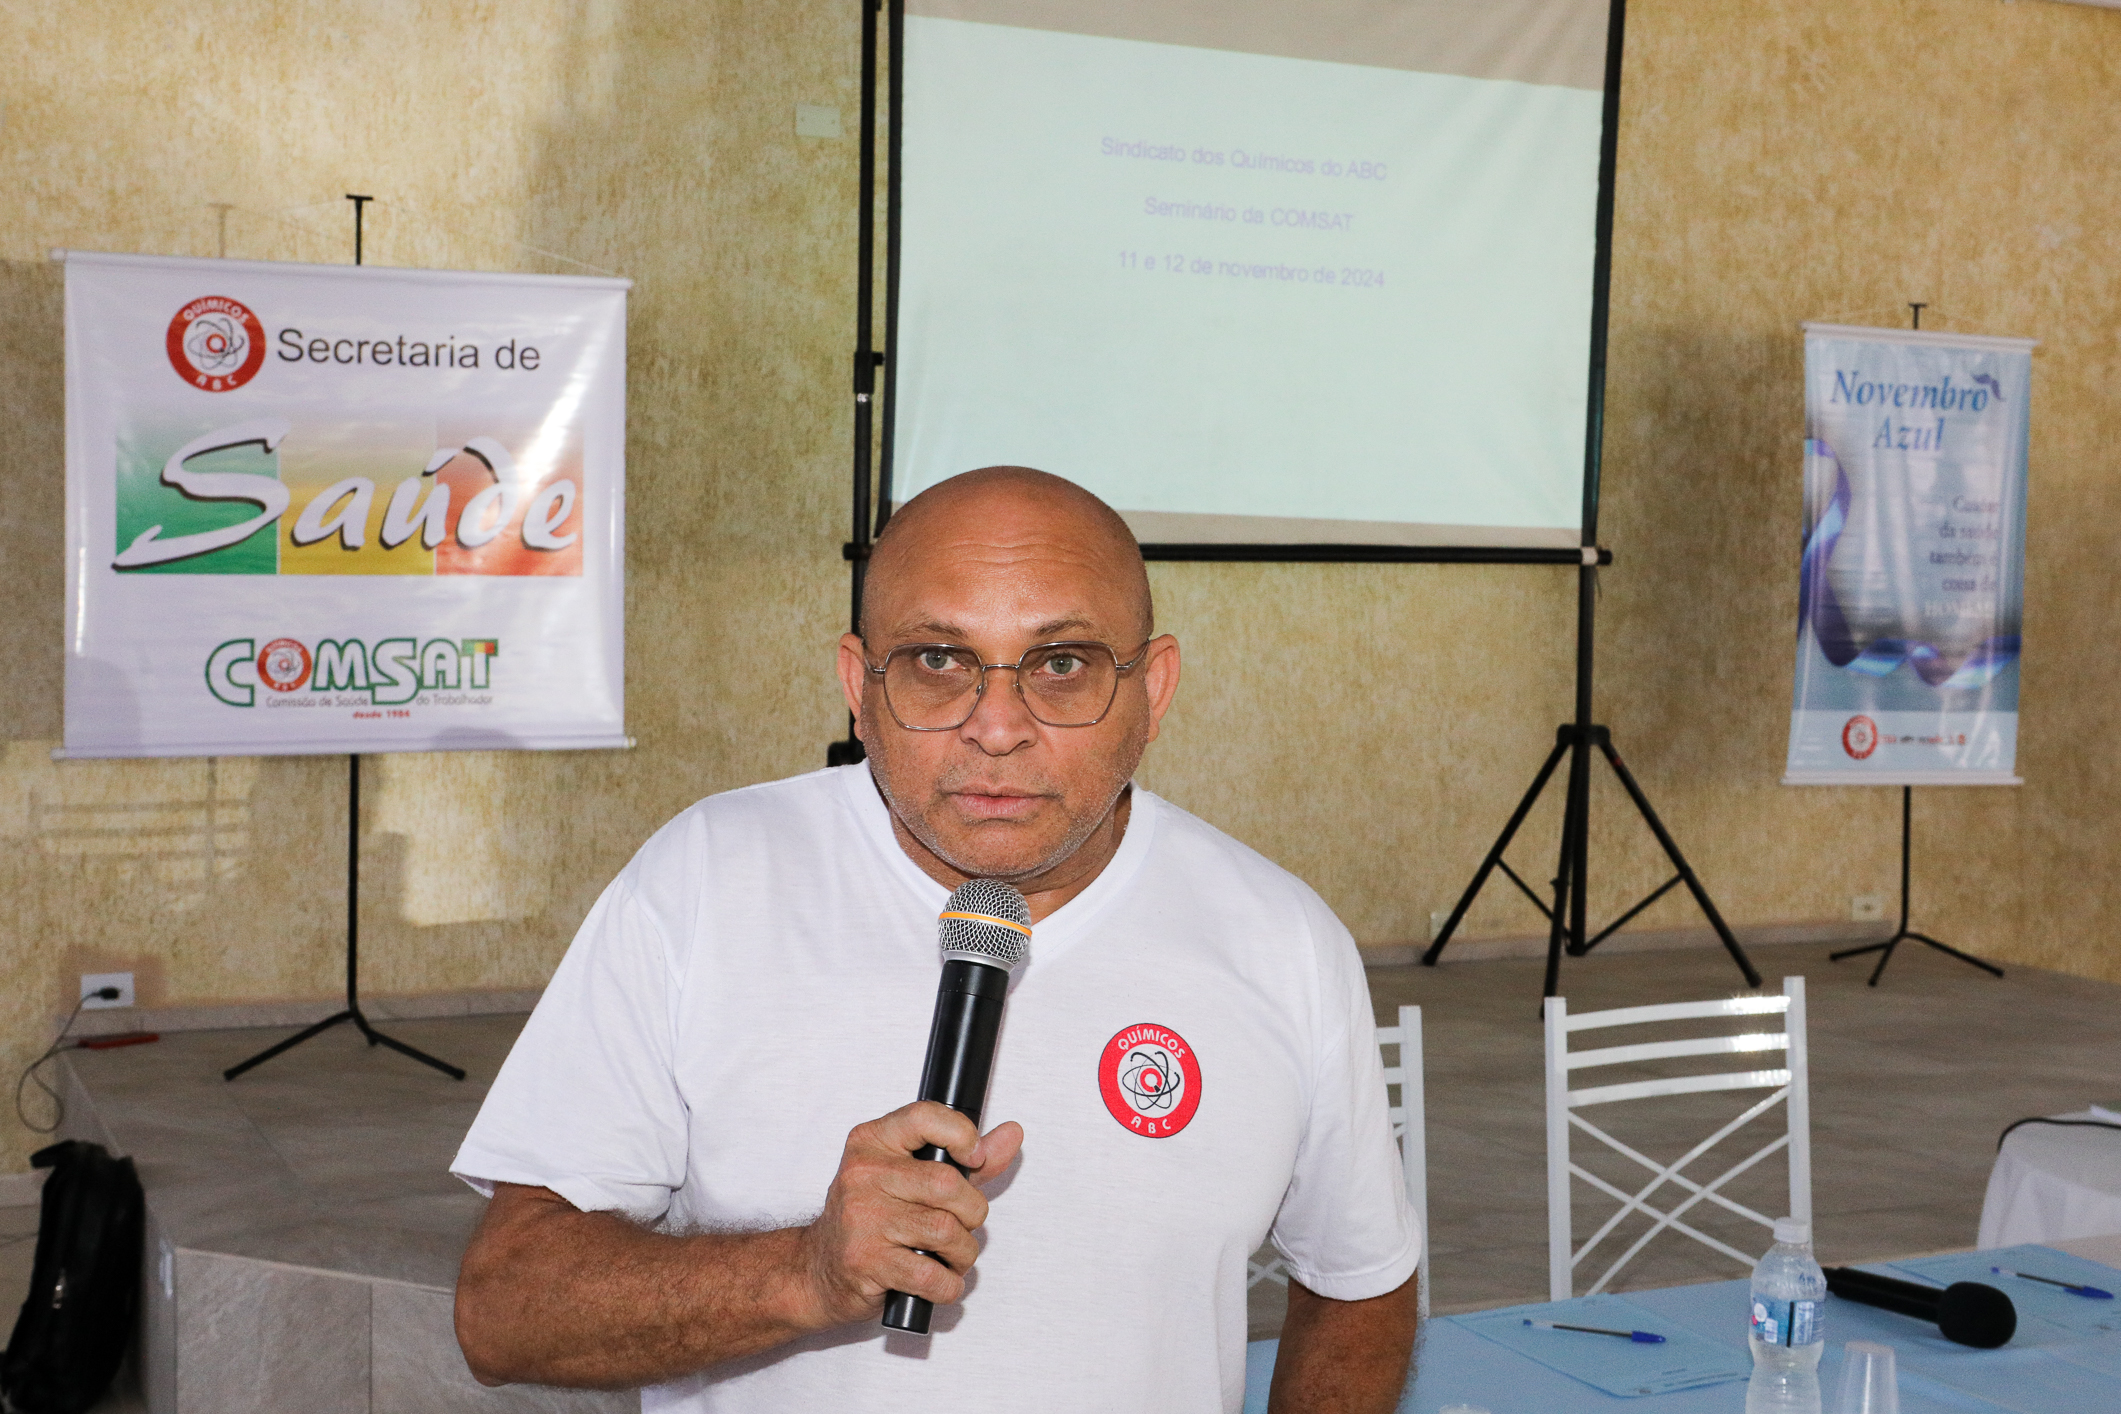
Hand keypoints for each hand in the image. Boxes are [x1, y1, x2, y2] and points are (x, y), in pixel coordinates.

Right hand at [794, 1101, 1023, 1326]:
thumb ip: (966, 1158)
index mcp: (872, 1141)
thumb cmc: (872, 1219)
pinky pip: (931, 1275)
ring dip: (963, 1253)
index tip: (974, 1157)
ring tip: (950, 1256)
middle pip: (947, 1185)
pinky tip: (939, 1280)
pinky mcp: (865, 1262)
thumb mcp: (912, 1177)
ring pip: (945, 1231)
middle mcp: (862, 1174)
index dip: (962, 1134)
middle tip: (961, 1224)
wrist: (818, 1270)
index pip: (925, 1117)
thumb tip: (1012, 1134)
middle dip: (971, 1212)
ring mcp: (861, 1219)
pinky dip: (948, 1284)